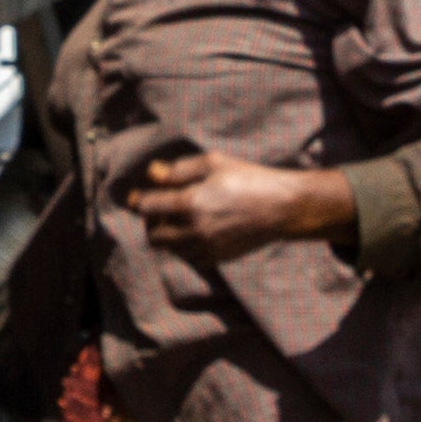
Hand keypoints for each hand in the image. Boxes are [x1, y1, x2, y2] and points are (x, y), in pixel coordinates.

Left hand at [134, 149, 354, 254]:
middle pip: (154, 234)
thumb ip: (179, 170)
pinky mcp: (217, 258)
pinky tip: (195, 232)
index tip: (139, 196)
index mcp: (190, 203)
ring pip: (170, 249)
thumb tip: (153, 173)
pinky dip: (185, 247)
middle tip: (161, 209)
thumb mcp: (214, 164)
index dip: (140, 200)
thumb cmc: (249, 179)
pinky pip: (189, 258)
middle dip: (153, 221)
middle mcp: (194, 230)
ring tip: (179, 220)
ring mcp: (206, 248)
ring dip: (168, 235)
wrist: (281, 208)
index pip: (147, 208)